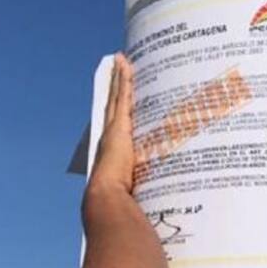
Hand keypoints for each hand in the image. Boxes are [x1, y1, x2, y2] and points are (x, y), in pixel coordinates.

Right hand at [89, 54, 135, 194]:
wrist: (107, 197)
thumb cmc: (121, 200)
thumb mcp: (137, 191)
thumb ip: (146, 190)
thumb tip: (159, 208)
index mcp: (112, 150)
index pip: (116, 124)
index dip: (116, 109)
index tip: (117, 97)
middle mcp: (109, 136)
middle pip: (113, 105)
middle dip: (114, 87)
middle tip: (115, 68)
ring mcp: (113, 128)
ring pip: (117, 97)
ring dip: (118, 78)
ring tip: (120, 60)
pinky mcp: (119, 124)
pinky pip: (122, 95)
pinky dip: (122, 78)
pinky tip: (124, 63)